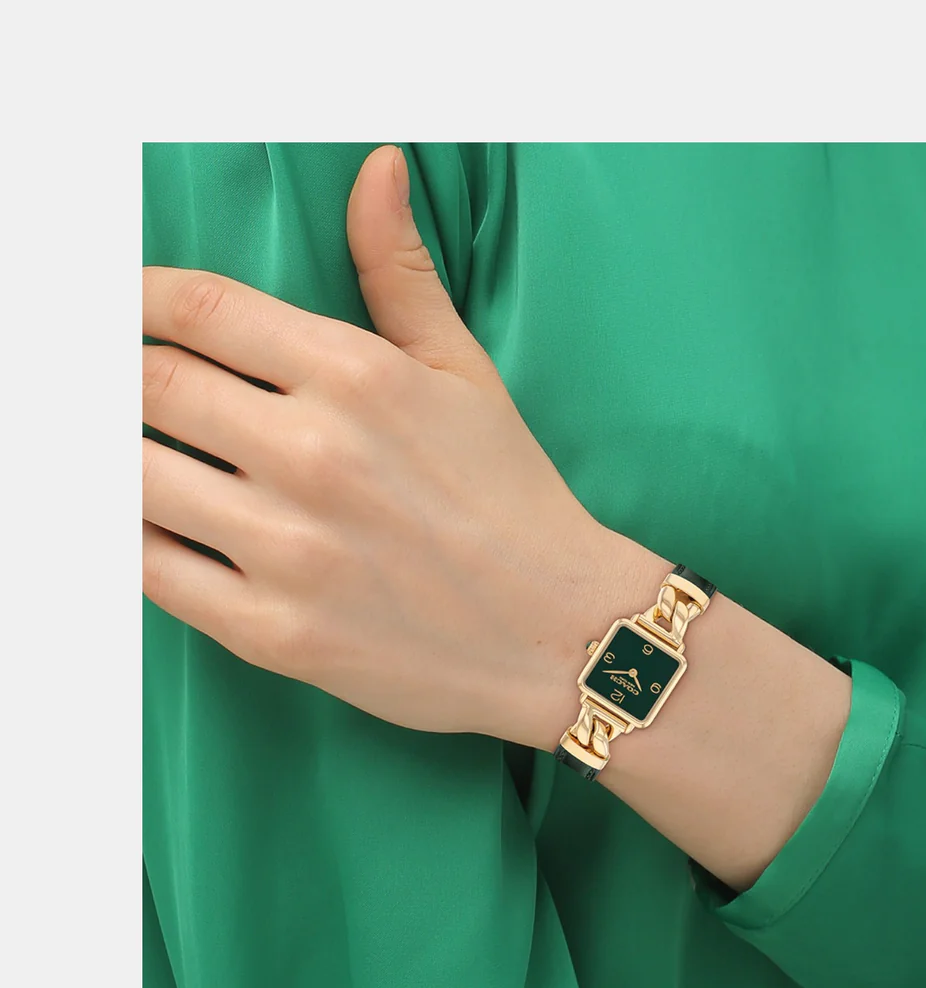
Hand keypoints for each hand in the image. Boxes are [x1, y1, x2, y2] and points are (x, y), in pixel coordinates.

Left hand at [143, 145, 643, 749]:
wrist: (559, 633)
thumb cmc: (514, 499)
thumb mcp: (467, 373)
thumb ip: (401, 271)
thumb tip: (377, 167)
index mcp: (358, 376)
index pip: (198, 307)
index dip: (135, 298)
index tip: (124, 310)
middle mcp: (313, 454)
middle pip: (147, 382)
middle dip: (117, 373)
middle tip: (122, 385)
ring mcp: (289, 548)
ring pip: (131, 473)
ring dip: (116, 452)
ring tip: (136, 450)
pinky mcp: (273, 632)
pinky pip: (150, 570)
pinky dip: (131, 537)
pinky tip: (156, 521)